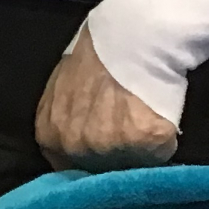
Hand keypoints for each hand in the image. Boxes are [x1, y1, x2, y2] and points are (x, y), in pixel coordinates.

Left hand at [35, 27, 177, 172]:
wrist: (126, 38)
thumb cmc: (91, 61)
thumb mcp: (60, 95)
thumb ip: (64, 125)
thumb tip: (74, 148)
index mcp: (48, 135)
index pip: (68, 170)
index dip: (88, 164)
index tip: (100, 155)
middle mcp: (74, 145)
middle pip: (99, 171)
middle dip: (111, 158)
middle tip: (121, 132)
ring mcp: (107, 145)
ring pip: (130, 164)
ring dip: (137, 149)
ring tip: (135, 118)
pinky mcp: (142, 141)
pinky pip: (157, 153)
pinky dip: (160, 139)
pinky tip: (152, 115)